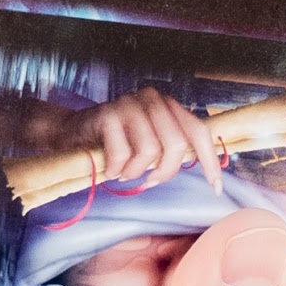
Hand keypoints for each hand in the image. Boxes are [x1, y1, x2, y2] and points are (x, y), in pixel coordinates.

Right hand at [71, 87, 222, 188]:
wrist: (70, 132)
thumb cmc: (114, 142)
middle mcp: (152, 99)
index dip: (209, 160)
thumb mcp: (148, 142)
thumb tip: (208, 172)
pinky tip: (108, 167)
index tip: (215, 187)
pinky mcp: (107, 115)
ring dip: (135, 171)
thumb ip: (172, 148)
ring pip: (150, 152)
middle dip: (165, 172)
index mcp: (167, 105)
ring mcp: (129, 104)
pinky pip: (122, 155)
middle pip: (177, 145)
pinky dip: (115, 169)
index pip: (199, 130)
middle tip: (149, 181)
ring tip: (124, 171)